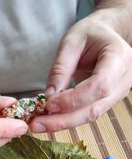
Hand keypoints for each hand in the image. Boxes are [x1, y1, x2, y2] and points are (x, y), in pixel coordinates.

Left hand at [30, 16, 131, 132]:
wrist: (107, 35)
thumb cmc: (91, 34)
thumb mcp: (71, 42)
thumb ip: (61, 68)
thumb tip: (49, 96)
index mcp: (119, 57)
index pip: (99, 86)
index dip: (73, 99)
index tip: (49, 103)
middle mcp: (124, 79)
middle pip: (94, 108)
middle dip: (64, 120)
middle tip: (37, 125)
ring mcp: (119, 93)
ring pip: (91, 115)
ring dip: (64, 123)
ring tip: (39, 125)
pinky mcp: (108, 101)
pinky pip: (88, 113)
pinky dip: (68, 118)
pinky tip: (50, 120)